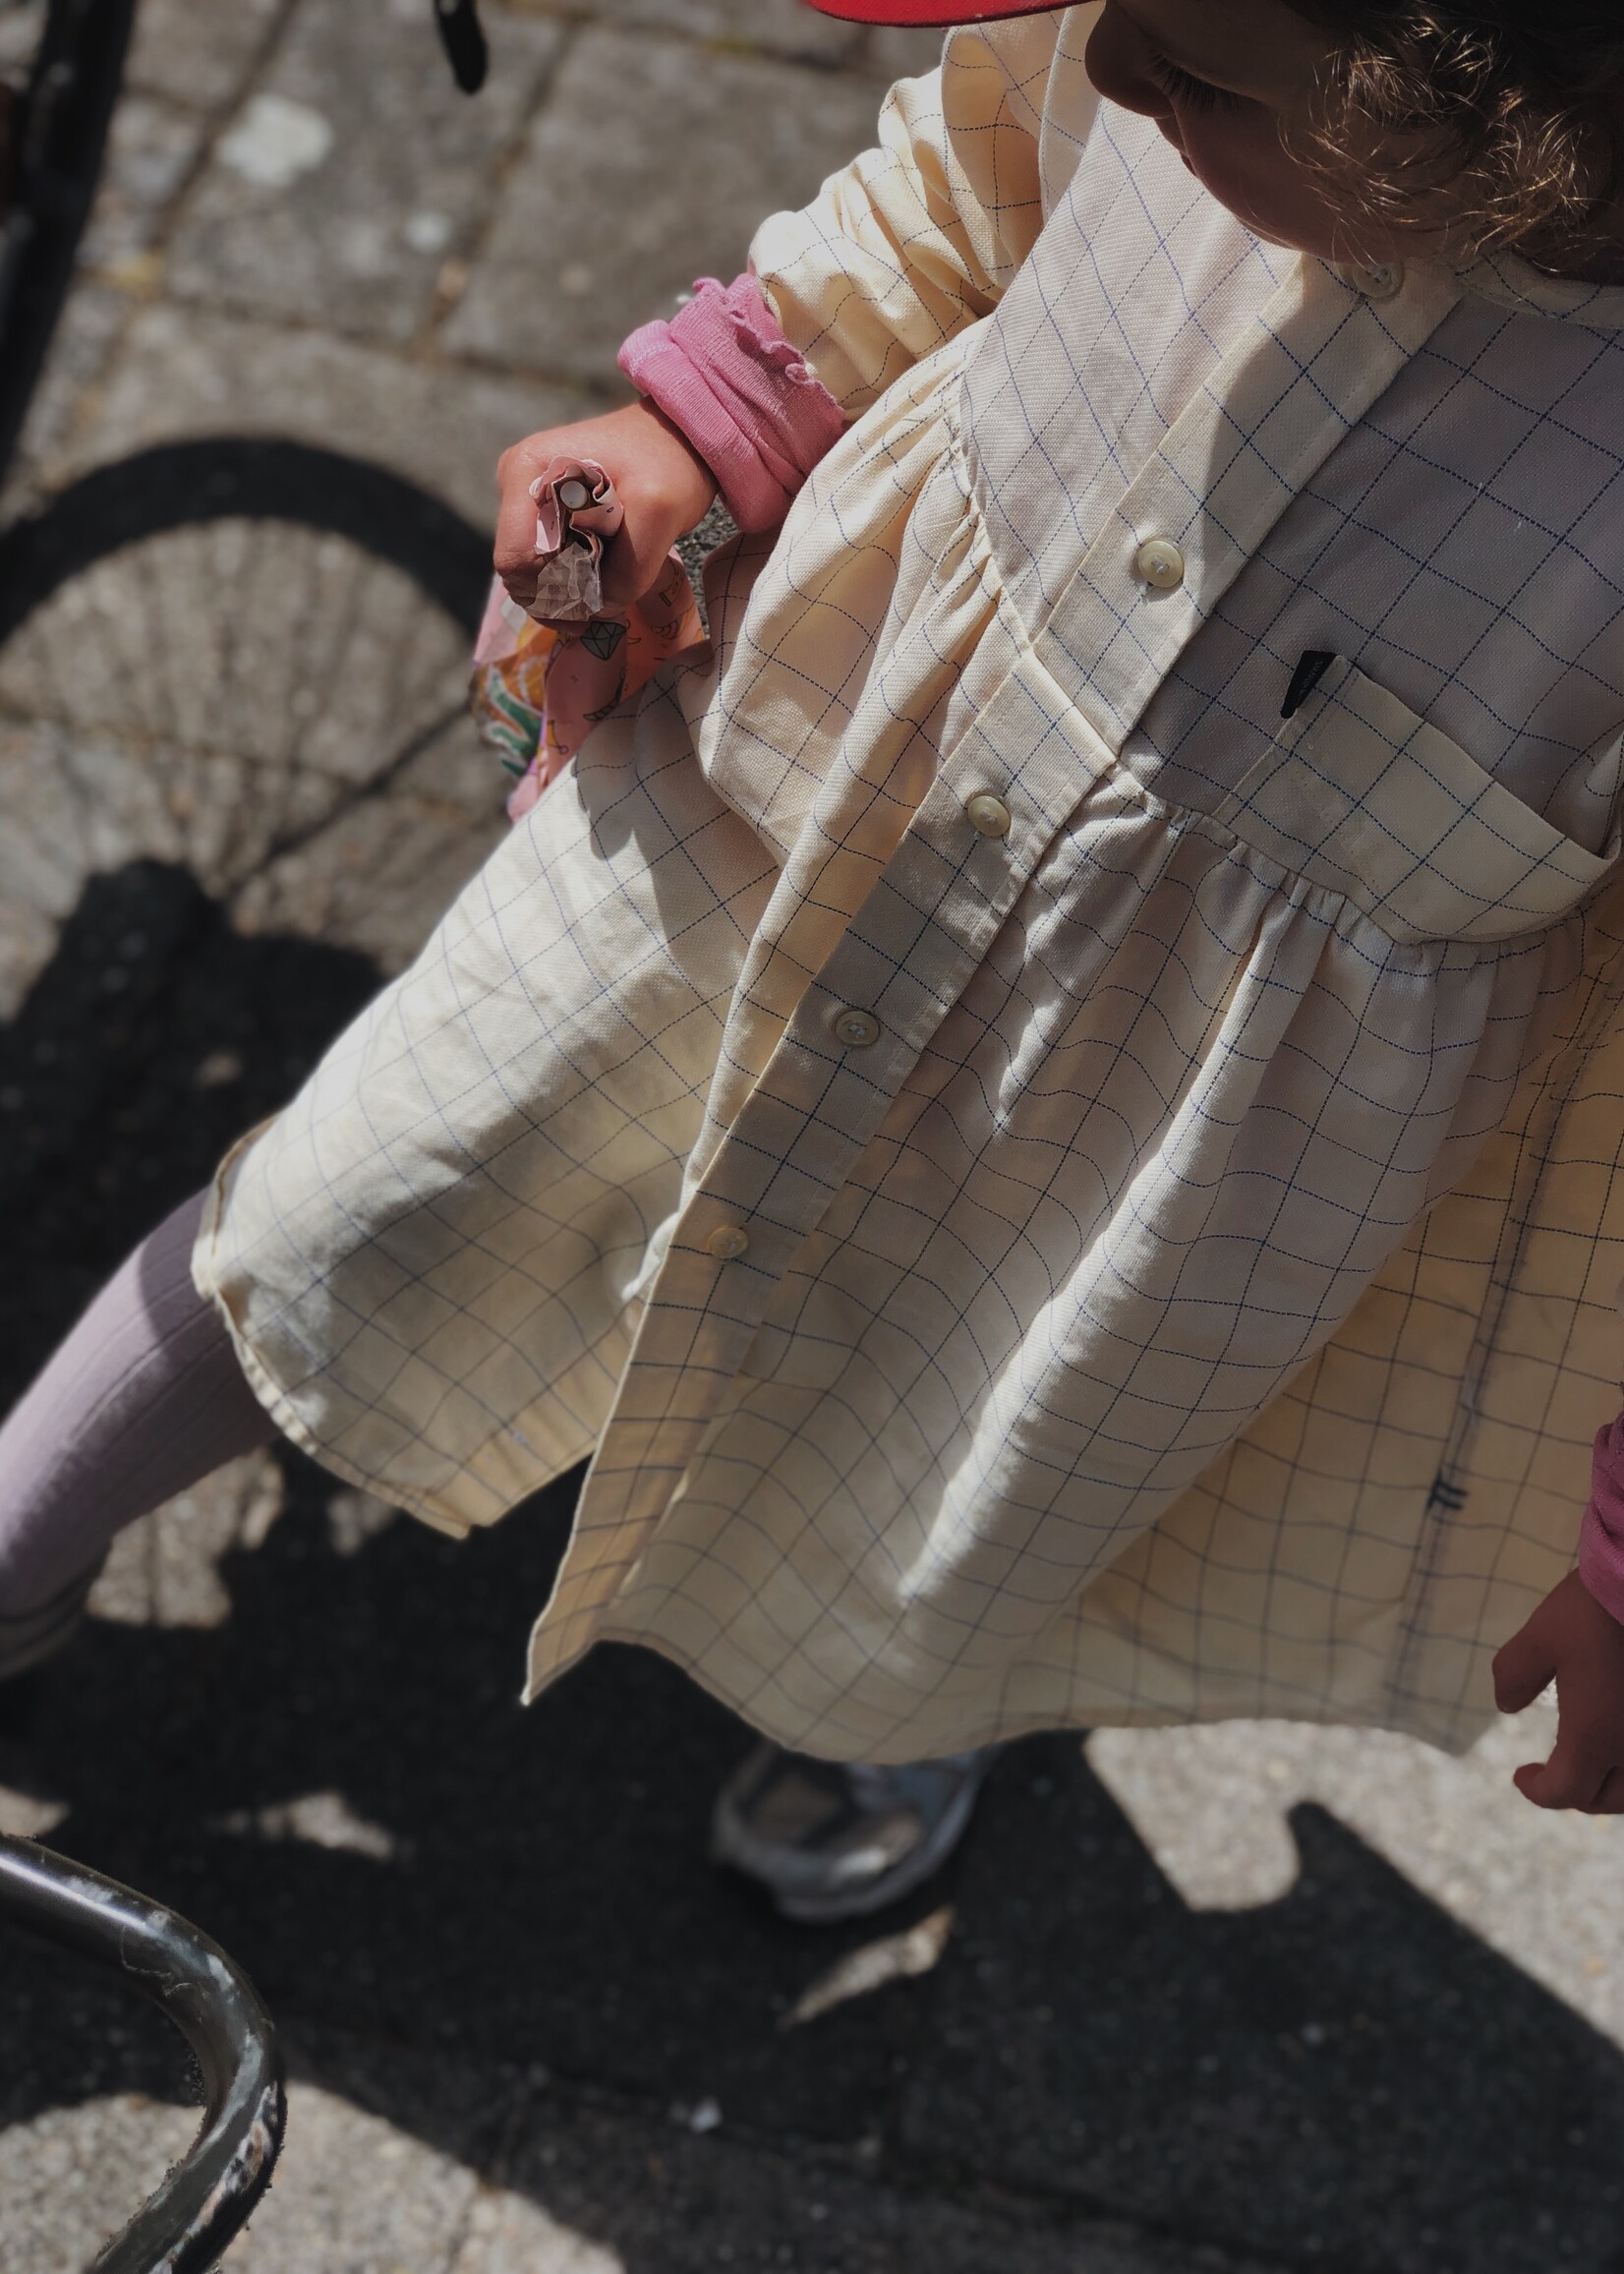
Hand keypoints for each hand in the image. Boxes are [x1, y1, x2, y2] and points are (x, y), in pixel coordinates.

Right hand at [494, 399, 715, 617]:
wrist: (678, 439)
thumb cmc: (668, 463)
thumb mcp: (659, 509)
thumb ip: (628, 566)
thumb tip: (601, 604)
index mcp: (526, 471)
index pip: (515, 560)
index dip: (552, 590)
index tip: (597, 596)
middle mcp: (516, 483)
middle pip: (518, 572)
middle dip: (559, 596)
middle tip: (605, 602)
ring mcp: (527, 499)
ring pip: (531, 575)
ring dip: (566, 594)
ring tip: (607, 590)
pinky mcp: (543, 514)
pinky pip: (545, 565)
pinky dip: (570, 583)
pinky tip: (601, 581)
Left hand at [1493, 1568, 1623, 1809]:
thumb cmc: (1596, 1609)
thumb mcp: (1540, 1638)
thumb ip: (1514, 1675)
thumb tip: (1506, 1705)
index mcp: (1597, 1738)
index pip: (1566, 1791)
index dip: (1538, 1791)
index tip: (1521, 1775)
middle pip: (1606, 1798)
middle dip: (1576, 1792)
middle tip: (1552, 1772)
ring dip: (1611, 1785)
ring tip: (1592, 1762)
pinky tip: (1620, 1738)